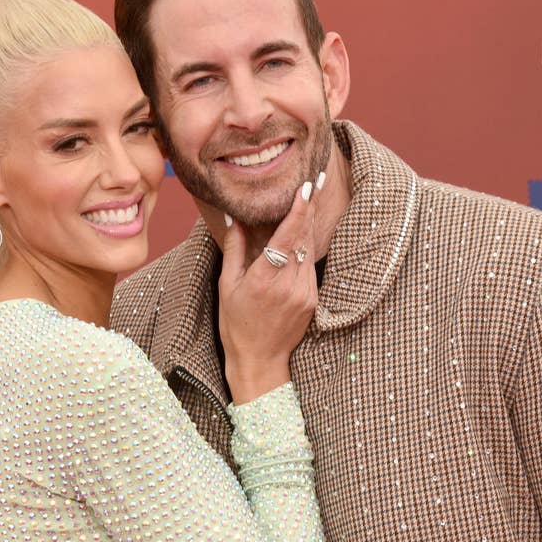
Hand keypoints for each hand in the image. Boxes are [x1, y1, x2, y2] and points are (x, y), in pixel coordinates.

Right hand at [219, 179, 319, 403]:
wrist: (260, 361)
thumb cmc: (236, 325)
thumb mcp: (227, 286)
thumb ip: (234, 250)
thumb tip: (235, 219)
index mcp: (264, 279)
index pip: (287, 236)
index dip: (299, 209)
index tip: (305, 187)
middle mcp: (289, 285)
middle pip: (304, 237)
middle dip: (309, 208)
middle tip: (315, 180)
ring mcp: (305, 293)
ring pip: (309, 250)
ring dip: (308, 226)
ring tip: (310, 200)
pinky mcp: (313, 301)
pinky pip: (310, 267)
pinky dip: (306, 249)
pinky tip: (303, 235)